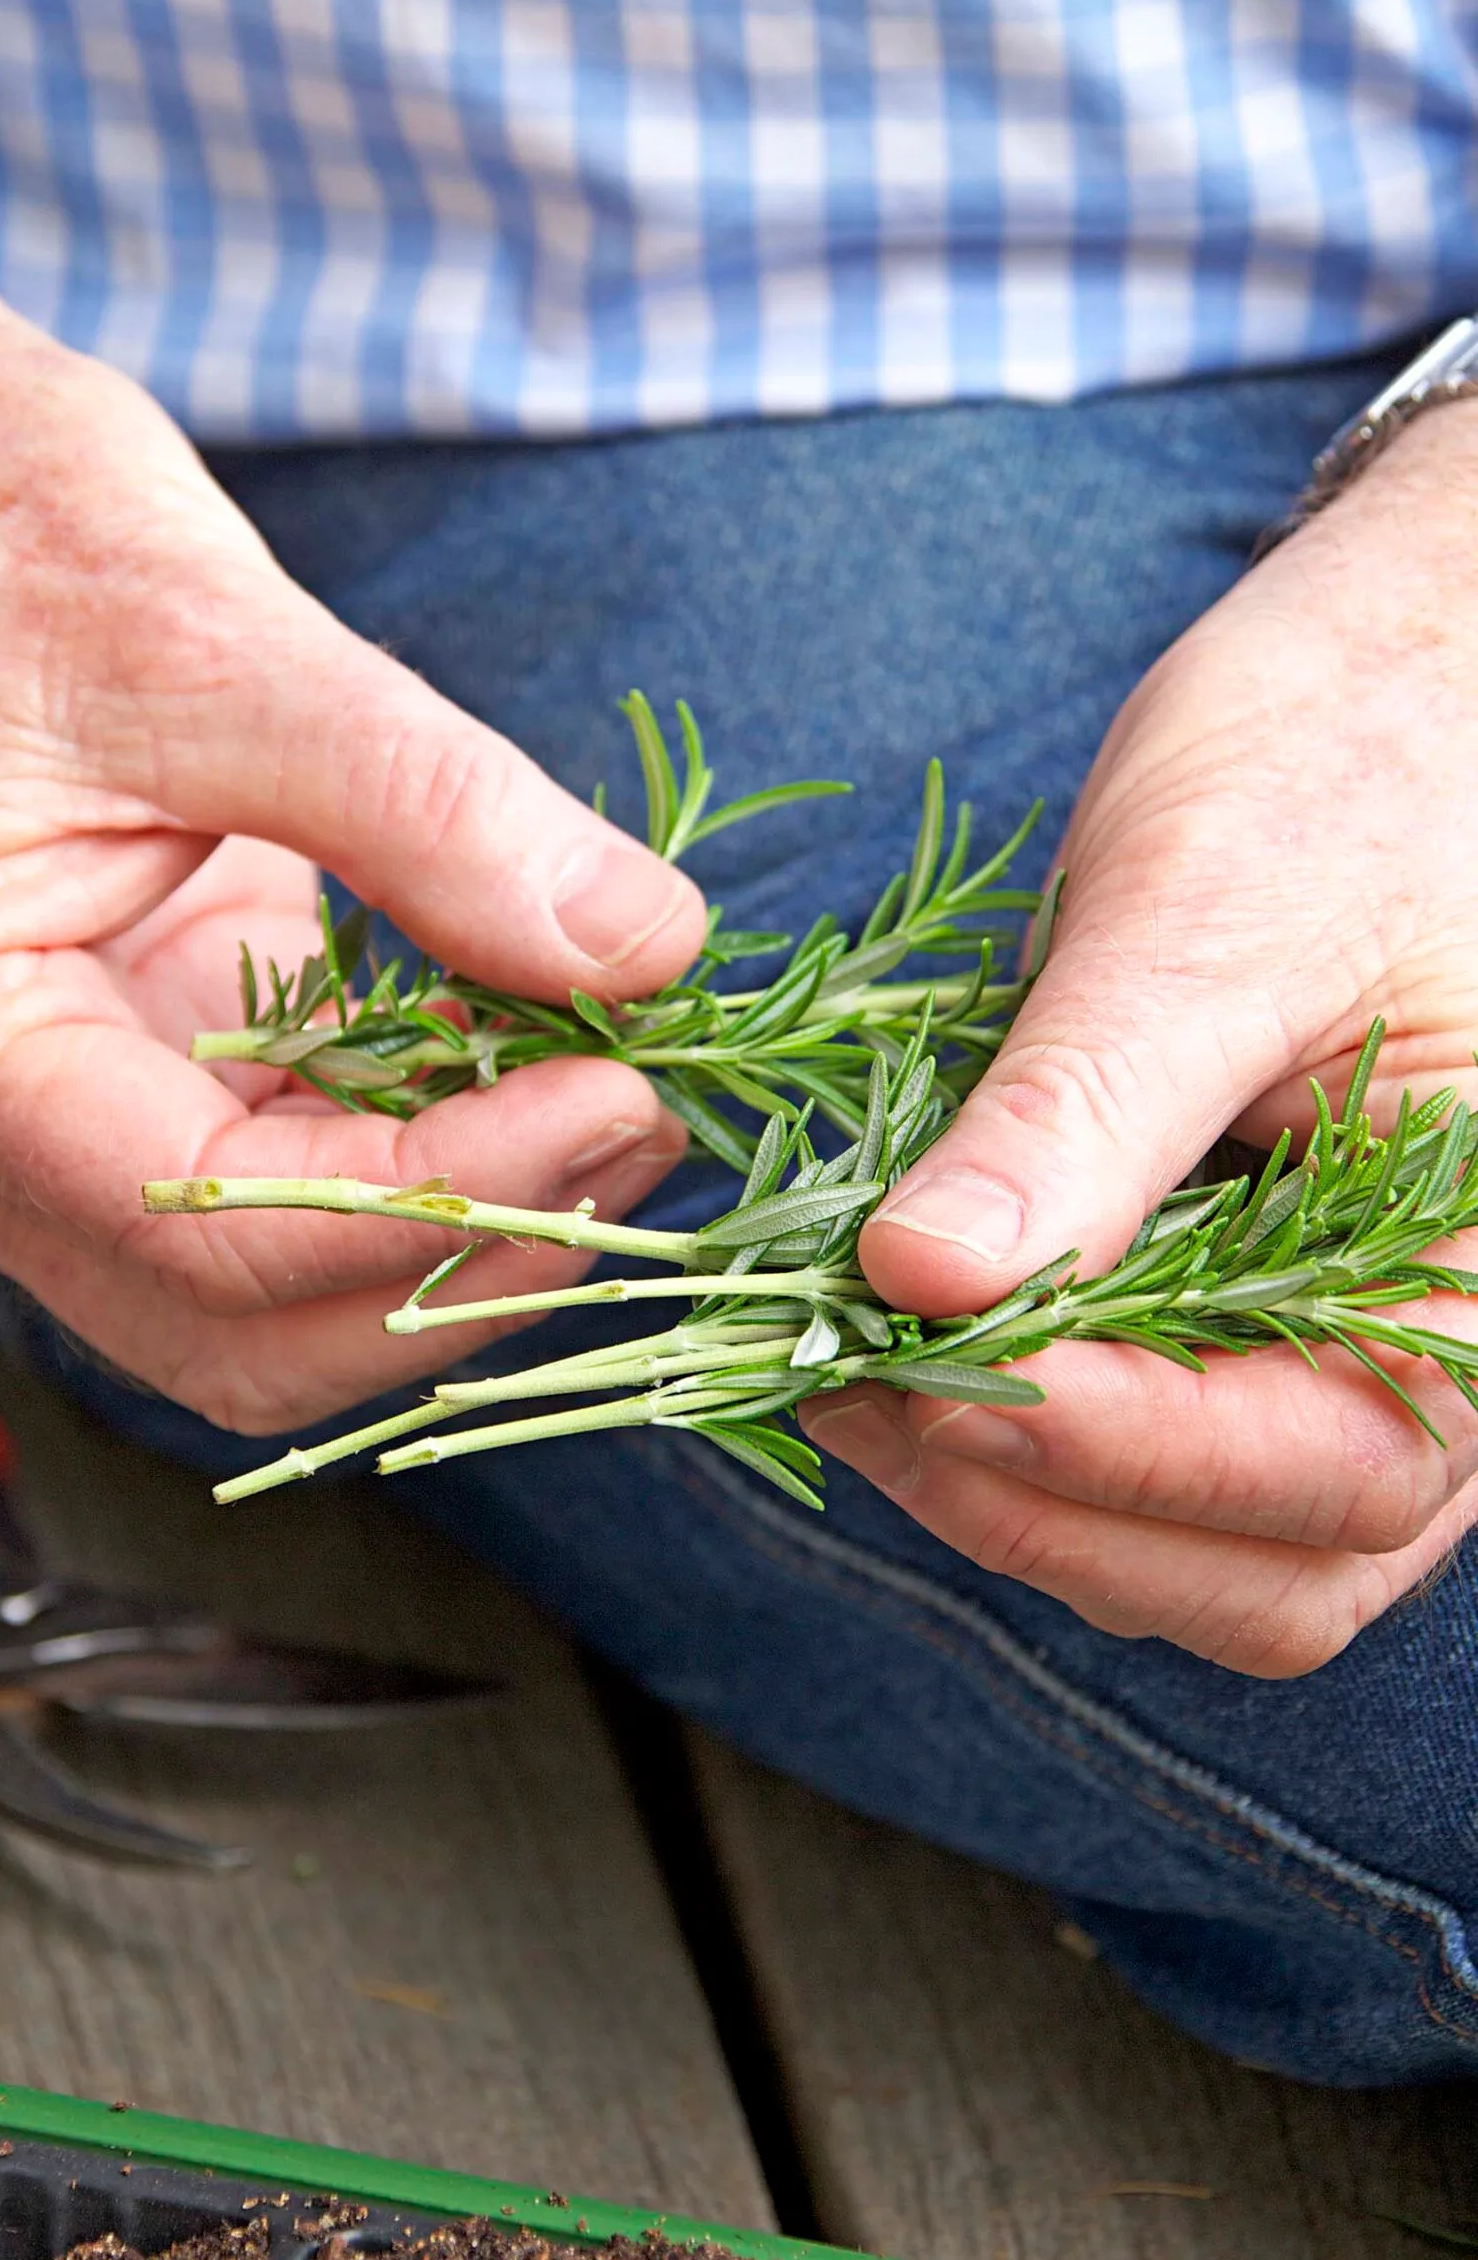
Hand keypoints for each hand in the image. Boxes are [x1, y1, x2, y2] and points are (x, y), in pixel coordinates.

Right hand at [0, 105, 701, 1432]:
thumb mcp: (217, 640)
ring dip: (460, 1233)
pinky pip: (292, 1186)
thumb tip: (643, 944)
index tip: (617, 1093)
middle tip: (639, 1121)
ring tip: (614, 1099)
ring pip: (276, 1297)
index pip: (216, 1227)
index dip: (444, 1198)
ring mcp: (43, 1125)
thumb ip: (436, 810)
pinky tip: (536, 1064)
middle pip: (245, 1327)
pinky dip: (426, 1160)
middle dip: (464, 1257)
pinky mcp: (129, 1074)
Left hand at [805, 401, 1477, 1675]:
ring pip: (1181, 1548)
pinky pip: (1121, 1447)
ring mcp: (1322, 1348)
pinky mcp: (1220, 1310)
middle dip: (1045, 1505)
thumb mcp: (1213, 917)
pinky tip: (876, 1330)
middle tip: (855, 1376)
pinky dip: (995, 1429)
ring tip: (840, 1358)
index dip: (1135, 1452)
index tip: (942, 1357)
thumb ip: (1087, 1112)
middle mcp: (1425, 1346)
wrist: (1378, 687)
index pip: (1340, 1472)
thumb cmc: (1352, 759)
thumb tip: (928, 1277)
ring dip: (1003, 1491)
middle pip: (1261, 1572)